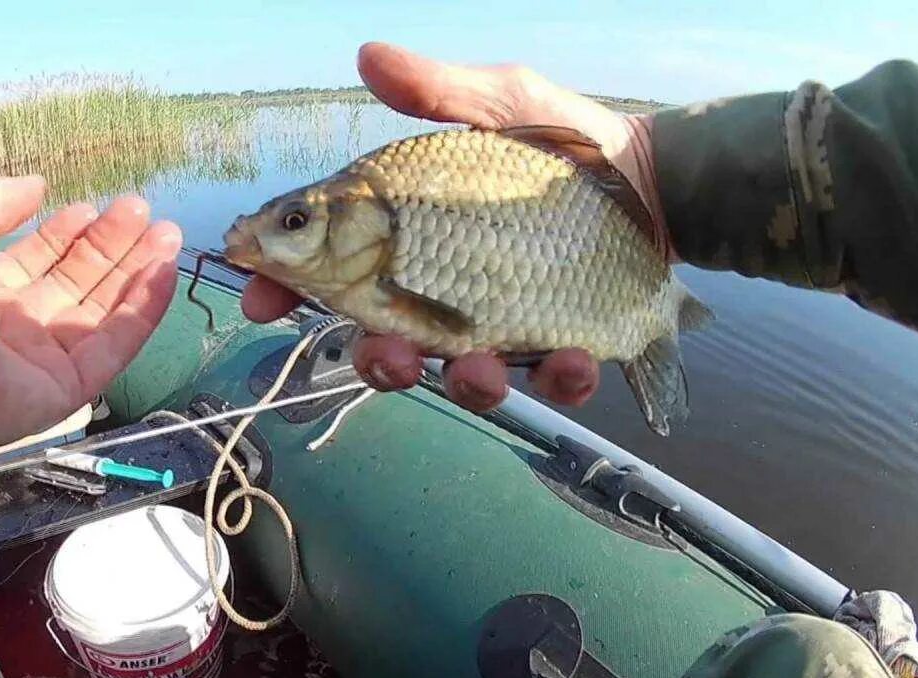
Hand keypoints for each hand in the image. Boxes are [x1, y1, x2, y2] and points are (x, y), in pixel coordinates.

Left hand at [0, 177, 181, 447]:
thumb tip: (36, 187)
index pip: (31, 262)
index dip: (64, 235)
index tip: (93, 207)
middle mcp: (7, 329)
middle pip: (73, 285)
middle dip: (109, 247)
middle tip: (143, 211)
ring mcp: (38, 364)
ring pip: (100, 314)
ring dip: (135, 273)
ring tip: (167, 233)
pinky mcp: (65, 392)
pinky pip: (111, 348)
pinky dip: (141, 311)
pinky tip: (164, 271)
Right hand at [241, 42, 670, 411]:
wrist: (658, 175)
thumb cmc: (567, 140)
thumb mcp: (502, 104)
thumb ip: (438, 92)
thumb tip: (368, 54)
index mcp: (415, 240)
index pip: (334, 269)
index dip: (288, 289)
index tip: (260, 300)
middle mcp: (448, 292)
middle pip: (388, 343)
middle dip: (378, 360)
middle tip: (385, 350)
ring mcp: (505, 326)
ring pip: (463, 378)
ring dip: (464, 384)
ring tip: (483, 367)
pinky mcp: (564, 345)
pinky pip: (551, 380)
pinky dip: (559, 377)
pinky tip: (574, 357)